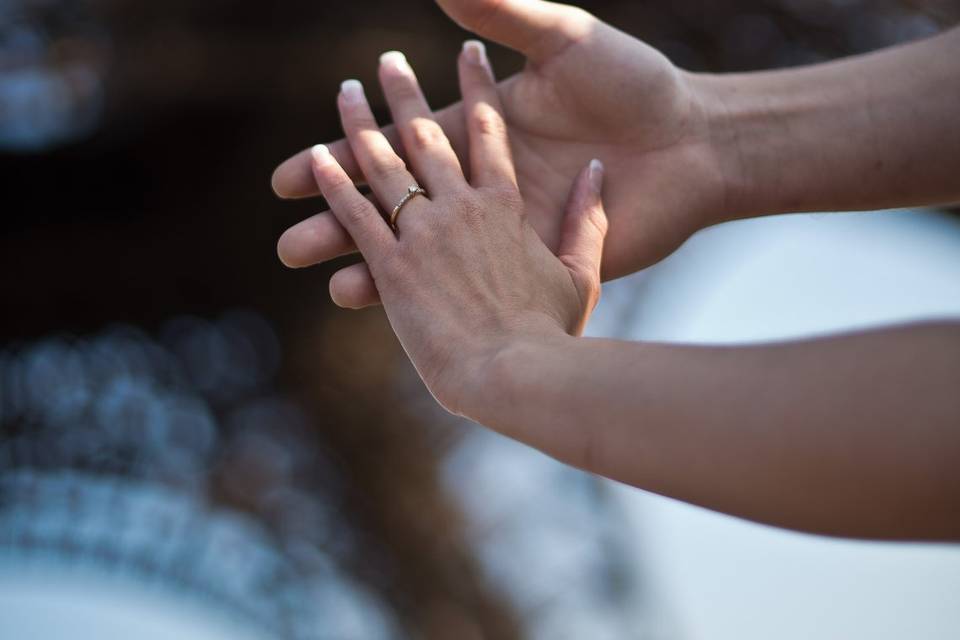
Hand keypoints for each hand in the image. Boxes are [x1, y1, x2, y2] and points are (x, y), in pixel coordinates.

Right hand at [273, 0, 725, 307]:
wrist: (692, 143)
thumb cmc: (634, 85)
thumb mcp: (564, 40)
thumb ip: (505, 12)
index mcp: (481, 128)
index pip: (398, 144)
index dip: (348, 155)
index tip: (296, 166)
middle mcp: (482, 178)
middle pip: (397, 200)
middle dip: (339, 216)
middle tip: (285, 234)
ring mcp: (504, 222)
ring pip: (422, 244)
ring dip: (366, 260)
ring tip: (313, 272)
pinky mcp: (532, 254)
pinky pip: (466, 277)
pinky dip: (423, 287)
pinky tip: (373, 295)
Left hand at [303, 45, 606, 413]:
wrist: (514, 374)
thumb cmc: (550, 332)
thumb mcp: (582, 274)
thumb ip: (587, 220)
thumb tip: (597, 174)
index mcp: (506, 206)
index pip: (489, 131)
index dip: (477, 87)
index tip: (467, 51)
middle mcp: (461, 207)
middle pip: (426, 135)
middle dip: (404, 91)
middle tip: (387, 59)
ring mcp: (423, 233)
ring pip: (383, 165)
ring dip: (359, 123)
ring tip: (344, 90)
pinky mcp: (392, 266)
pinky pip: (355, 214)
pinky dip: (332, 183)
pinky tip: (311, 158)